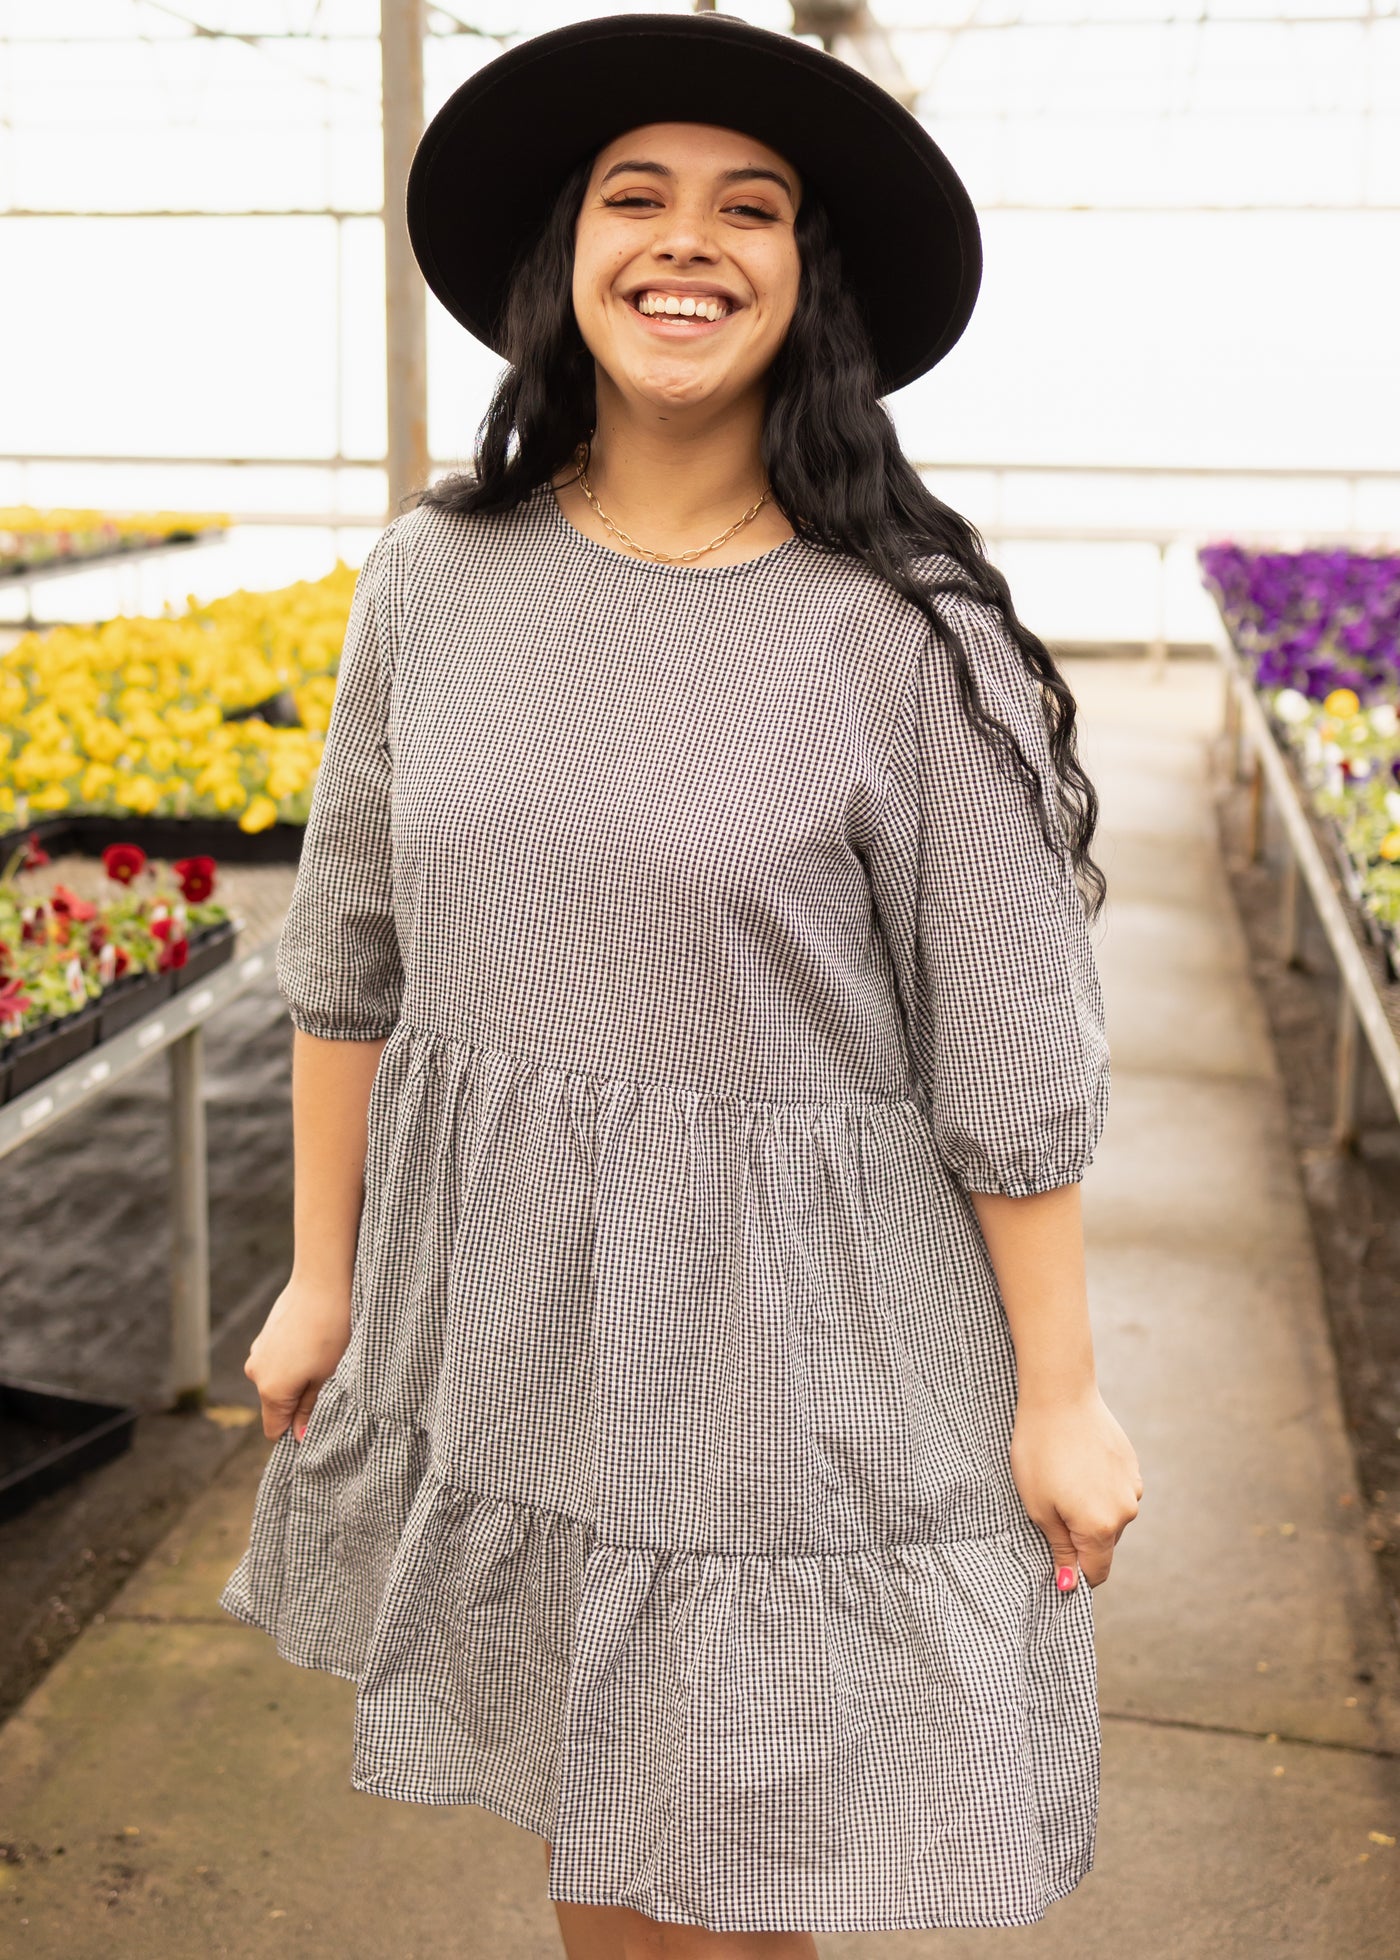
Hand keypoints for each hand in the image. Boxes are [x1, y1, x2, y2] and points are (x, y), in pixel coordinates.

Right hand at [243, 1275, 351, 1442]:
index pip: (275, 1429)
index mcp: (271, 1391)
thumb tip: (299, 1436)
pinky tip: (313, 1341)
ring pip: (277, 1380)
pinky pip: (276, 1360)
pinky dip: (292, 1359)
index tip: (318, 1419)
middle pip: (276, 1404)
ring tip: (322, 1357)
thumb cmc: (330, 1332)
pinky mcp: (263, 1335)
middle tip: (328, 1381)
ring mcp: (257, 1352)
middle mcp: (255, 1374)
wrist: (322, 1282)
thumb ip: (309, 1408)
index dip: (296, 1430)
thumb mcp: (326, 1376)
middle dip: (299, 1401)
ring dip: (296, 1377)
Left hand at [1010, 1384, 1142, 1589]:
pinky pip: (1116, 1491)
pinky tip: (1076, 1465)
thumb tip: (1069, 1584)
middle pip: (1103, 1544)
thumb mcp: (1039, 1507)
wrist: (1059, 1396)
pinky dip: (1098, 1488)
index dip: (1074, 1573)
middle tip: (1049, 1507)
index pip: (1095, 1572)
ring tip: (1061, 1480)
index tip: (1054, 1560)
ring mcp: (1133, 1487)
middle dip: (1078, 1537)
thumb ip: (1060, 1548)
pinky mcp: (1132, 1465)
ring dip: (1089, 1510)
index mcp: (1100, 1528)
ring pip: (1111, 1516)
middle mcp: (1125, 1512)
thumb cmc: (1040, 1453)